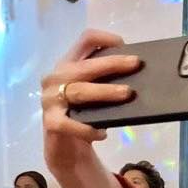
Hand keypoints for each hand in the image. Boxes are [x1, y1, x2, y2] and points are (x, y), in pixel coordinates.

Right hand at [40, 29, 138, 187]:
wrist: (65, 149)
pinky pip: (70, 124)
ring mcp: (50, 100)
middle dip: (112, 64)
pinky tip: (102, 133)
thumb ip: (106, 80)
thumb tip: (137, 72)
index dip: (104, 38)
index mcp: (68, 65)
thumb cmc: (84, 115)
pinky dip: (88, 128)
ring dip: (105, 92)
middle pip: (85, 66)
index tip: (124, 44)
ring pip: (80, 92)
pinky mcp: (51, 122)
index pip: (83, 41)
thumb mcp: (94, 93)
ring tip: (127, 94)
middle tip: (136, 64)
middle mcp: (56, 78)